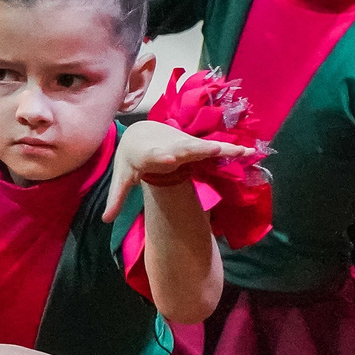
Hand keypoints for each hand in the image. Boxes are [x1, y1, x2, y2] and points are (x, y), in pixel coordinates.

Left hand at [104, 119, 257, 218]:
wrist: (142, 134)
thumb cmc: (131, 159)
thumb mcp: (122, 178)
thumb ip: (117, 198)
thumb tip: (105, 220)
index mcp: (149, 154)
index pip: (155, 155)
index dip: (162, 156)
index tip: (170, 158)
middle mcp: (169, 147)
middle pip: (184, 148)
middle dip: (196, 149)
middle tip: (212, 149)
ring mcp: (184, 146)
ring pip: (204, 147)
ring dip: (221, 148)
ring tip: (240, 150)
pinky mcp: (196, 147)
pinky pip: (215, 149)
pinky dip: (231, 149)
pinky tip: (249, 151)